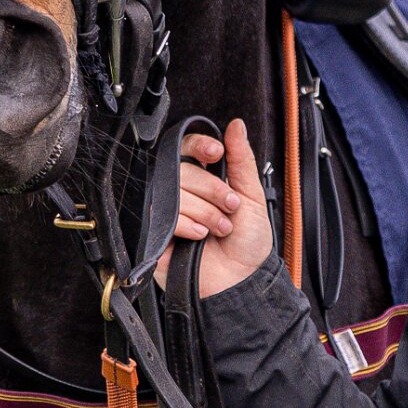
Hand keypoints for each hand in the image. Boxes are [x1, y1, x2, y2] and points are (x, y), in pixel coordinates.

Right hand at [154, 117, 273, 297]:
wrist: (241, 282)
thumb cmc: (248, 243)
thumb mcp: (252, 196)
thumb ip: (242, 160)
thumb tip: (236, 125)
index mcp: (203, 178)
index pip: (188, 147)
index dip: (199, 145)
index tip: (216, 153)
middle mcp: (182, 192)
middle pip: (181, 169)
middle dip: (212, 188)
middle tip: (231, 206)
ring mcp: (167, 212)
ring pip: (174, 192)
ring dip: (205, 211)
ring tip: (220, 228)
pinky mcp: (156, 234)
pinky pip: (164, 216)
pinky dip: (188, 225)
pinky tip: (199, 237)